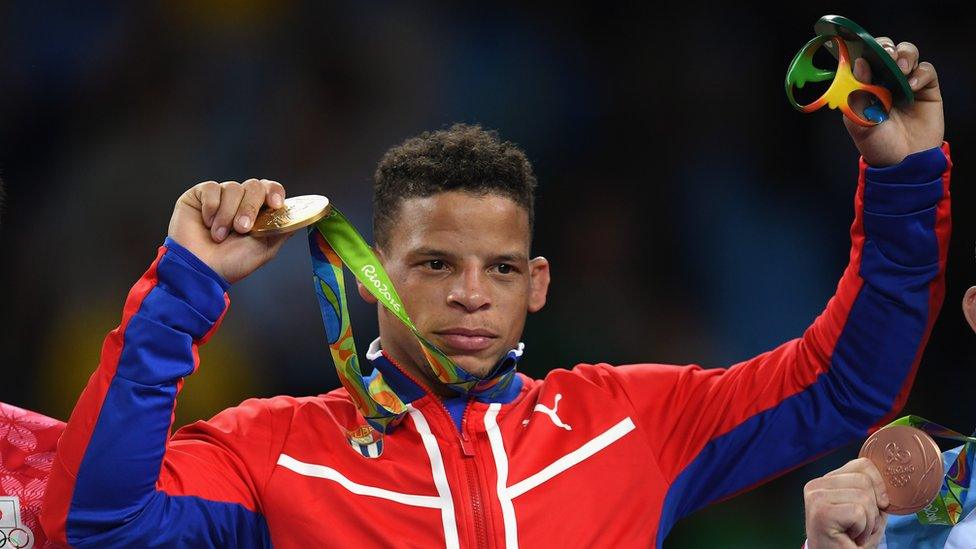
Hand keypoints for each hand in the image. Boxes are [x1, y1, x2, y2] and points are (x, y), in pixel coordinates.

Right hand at [167, 179, 292, 282]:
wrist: (200, 271)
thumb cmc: (231, 264)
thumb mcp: (265, 249)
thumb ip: (282, 230)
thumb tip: (303, 217)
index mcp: (258, 212)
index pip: (271, 189)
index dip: (274, 192)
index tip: (275, 205)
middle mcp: (240, 201)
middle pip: (254, 186)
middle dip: (250, 208)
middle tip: (242, 229)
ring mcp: (220, 197)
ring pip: (232, 187)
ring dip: (228, 214)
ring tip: (219, 236)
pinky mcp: (199, 196)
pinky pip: (211, 188)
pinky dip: (211, 207)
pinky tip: (207, 224)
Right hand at [804, 458, 888, 548]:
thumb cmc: (851, 540)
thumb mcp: (867, 510)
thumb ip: (873, 491)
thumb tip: (893, 478)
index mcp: (827, 481)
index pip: (863, 465)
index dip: (879, 486)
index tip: (876, 507)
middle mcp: (816, 485)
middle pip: (865, 481)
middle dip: (873, 509)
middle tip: (859, 525)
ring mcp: (816, 498)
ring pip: (864, 497)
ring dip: (868, 522)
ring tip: (854, 532)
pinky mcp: (821, 512)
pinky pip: (858, 512)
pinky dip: (862, 530)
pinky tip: (850, 537)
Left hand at [845, 38, 942, 166]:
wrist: (903, 163)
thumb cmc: (877, 145)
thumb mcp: (859, 121)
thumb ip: (857, 93)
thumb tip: (859, 63)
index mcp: (864, 86)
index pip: (864, 57)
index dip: (865, 49)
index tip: (864, 49)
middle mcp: (885, 81)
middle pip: (887, 50)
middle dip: (886, 47)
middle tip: (887, 55)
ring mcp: (906, 83)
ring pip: (908, 53)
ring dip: (904, 54)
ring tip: (900, 69)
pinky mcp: (927, 89)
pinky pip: (926, 70)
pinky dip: (920, 73)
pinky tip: (912, 86)